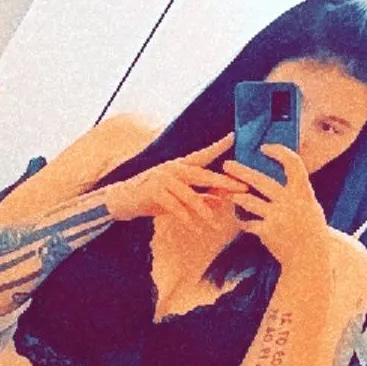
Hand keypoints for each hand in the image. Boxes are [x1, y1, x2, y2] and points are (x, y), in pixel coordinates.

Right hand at [107, 134, 246, 224]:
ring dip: (204, 212)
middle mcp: (173, 168)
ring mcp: (162, 179)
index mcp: (179, 165)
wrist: (123, 199)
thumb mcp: (177, 193)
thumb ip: (197, 193)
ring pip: (190, 196)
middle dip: (224, 182)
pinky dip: (186, 219)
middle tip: (243, 188)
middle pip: (203, 174)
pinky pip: (175, 207)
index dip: (218, 146)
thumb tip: (222, 199)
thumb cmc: (154, 196)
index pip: (202, 154)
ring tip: (215, 224)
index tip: (234, 137)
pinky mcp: (154, 192)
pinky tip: (196, 228)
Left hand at [221, 144, 331, 264]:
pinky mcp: (267, 232)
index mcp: (304, 193)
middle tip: (226, 165)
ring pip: (249, 200)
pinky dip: (242, 221)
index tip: (265, 148)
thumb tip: (287, 169)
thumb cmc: (310, 230)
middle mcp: (291, 202)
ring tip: (226, 193)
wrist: (309, 258)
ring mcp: (278, 217)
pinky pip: (248, 223)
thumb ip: (297, 191)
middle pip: (261, 181)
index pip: (293, 164)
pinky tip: (238, 220)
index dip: (279, 152)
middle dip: (241, 171)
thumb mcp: (310, 206)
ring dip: (235, 196)